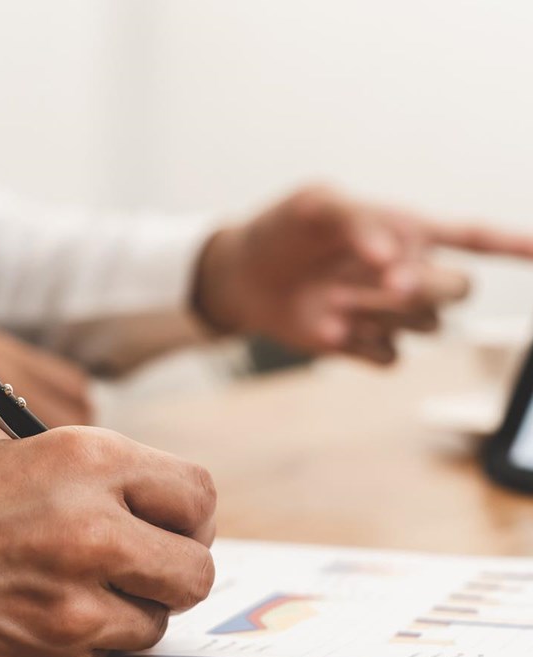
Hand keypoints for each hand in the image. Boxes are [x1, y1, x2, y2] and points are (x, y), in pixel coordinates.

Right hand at [0, 427, 215, 656]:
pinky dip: (78, 646)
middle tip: (141, 567)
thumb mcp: (6, 456)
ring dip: (126, 611)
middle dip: (173, 570)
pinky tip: (28, 622)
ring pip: (154, 623)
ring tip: (68, 592)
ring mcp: (74, 613)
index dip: (188, 514)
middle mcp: (92, 535)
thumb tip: (154, 506)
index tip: (173, 526)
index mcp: (85, 462)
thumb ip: (92, 478)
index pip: (198, 494)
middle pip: (197, 571)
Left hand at [193, 186, 532, 363]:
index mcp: (409, 230)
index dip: (517, 246)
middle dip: (429, 287)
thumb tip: (391, 255)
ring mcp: (389, 315)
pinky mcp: (365, 346)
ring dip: (383, 313)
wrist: (246, 274)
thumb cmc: (285, 227)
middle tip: (389, 281)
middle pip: (460, 290)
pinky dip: (363, 345)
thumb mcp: (316, 203)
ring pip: (426, 326)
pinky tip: (329, 327)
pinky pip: (391, 358)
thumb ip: (358, 219)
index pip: (476, 238)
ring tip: (333, 296)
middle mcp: (409, 274)